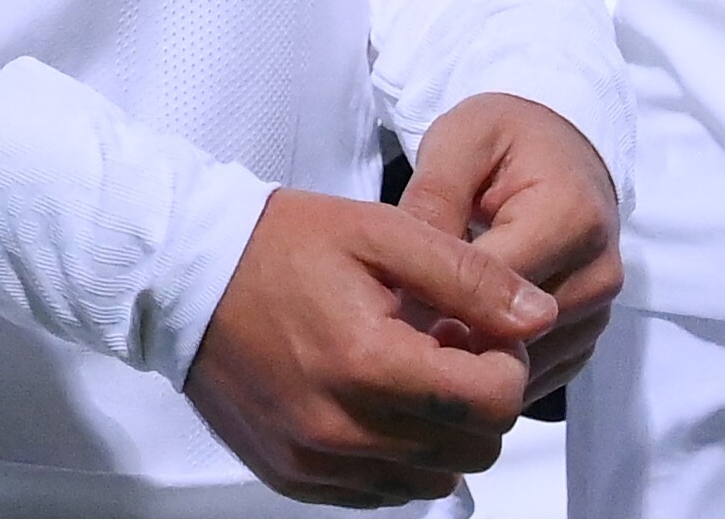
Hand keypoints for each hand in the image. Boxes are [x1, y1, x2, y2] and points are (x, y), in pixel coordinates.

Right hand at [186, 186, 552, 505]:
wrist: (185, 278)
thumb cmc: (281, 245)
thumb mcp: (382, 231)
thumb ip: (469, 276)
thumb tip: (539, 317)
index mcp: (368, 364)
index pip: (494, 403)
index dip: (504, 363)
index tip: (477, 329)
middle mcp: (340, 431)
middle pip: (473, 449)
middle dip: (480, 400)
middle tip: (448, 348)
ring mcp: (314, 464)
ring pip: (434, 478)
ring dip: (442, 432)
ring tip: (411, 372)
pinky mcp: (294, 479)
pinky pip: (383, 492)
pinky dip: (398, 455)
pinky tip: (377, 400)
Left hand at [393, 92, 622, 395]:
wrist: (562, 151)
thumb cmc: (507, 140)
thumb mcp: (461, 141)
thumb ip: (435, 200)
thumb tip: (409, 276)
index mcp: (572, 217)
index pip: (498, 284)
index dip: (439, 302)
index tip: (387, 311)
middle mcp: (598, 271)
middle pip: (515, 333)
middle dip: (453, 337)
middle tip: (393, 340)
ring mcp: (598, 311)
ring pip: (526, 363)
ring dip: (472, 362)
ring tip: (418, 348)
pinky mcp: (587, 337)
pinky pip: (538, 375)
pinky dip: (494, 371)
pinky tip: (454, 353)